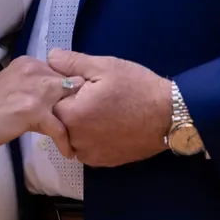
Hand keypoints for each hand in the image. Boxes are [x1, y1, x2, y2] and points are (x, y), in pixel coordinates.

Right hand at [0, 57, 83, 155]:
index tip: (80, 104)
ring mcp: (35, 90)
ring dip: (77, 121)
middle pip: (72, 83)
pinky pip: (59, 128)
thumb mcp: (13, 86)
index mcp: (29, 63)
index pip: (62, 71)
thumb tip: (58, 95)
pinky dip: (65, 141)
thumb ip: (34, 86)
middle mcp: (34, 70)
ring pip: (70, 102)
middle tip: (87, 122)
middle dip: (82, 103)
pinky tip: (68, 152)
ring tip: (81, 136)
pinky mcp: (33, 111)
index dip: (72, 89)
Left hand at [47, 50, 172, 166]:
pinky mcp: (103, 162)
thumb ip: (72, 63)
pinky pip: (87, 149)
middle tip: (93, 96)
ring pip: (72, 137)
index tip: (78, 84)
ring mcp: (90, 154)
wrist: (169, 116)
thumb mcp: (104, 67)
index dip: (61, 91)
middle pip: (59, 122)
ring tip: (102, 111)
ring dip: (79, 125)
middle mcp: (76, 140)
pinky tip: (108, 125)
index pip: (49, 103)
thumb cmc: (137, 88)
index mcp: (72, 115)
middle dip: (70, 108)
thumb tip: (49, 58)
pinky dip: (91, 138)